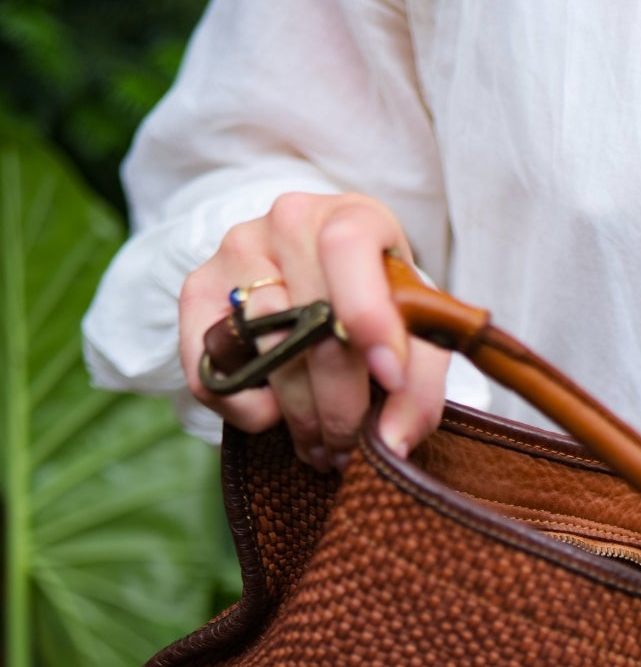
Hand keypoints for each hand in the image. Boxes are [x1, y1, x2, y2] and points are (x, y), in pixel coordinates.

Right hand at [180, 192, 449, 467]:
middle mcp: (289, 221)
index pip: (347, 248)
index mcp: (354, 216)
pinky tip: (275, 418)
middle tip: (351, 450)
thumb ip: (417, 384)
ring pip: (264, 350)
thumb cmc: (380, 304)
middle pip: (308, 323)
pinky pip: (211, 368)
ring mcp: (237, 251)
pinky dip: (245, 410)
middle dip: (338, 406)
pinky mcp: (197, 288)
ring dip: (298, 418)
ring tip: (322, 447)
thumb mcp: (415, 333)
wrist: (321, 278)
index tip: (389, 377)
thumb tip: (389, 443)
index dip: (367, 315)